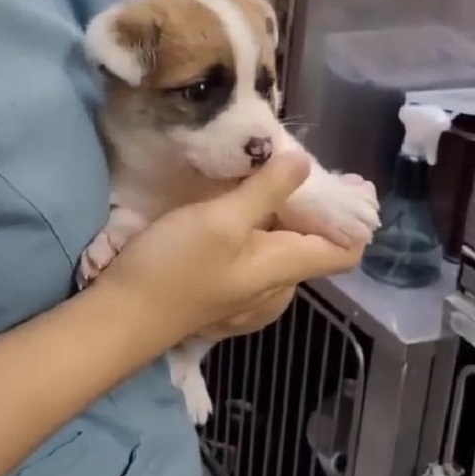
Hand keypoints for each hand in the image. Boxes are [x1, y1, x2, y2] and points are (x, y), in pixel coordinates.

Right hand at [91, 151, 366, 344]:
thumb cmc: (175, 267)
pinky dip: (254, 225)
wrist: (123, 315)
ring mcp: (251, 291)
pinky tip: (231, 205)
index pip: (347, 249)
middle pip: (313, 241)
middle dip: (308, 202)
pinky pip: (255, 253)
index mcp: (287, 268)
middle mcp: (278, 285)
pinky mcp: (226, 288)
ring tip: (257, 174)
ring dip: (277, 210)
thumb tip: (305, 162)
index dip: (351, 215)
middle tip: (285, 159)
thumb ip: (267, 190)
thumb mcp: (222, 220)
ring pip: (281, 244)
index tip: (344, 178)